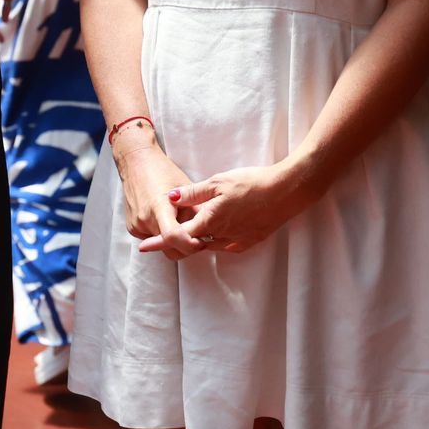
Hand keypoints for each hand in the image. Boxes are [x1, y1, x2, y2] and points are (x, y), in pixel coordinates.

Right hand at [114, 138, 201, 262]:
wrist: (136, 162)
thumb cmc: (163, 172)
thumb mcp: (185, 188)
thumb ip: (197, 211)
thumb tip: (212, 230)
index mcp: (159, 206)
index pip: (173, 237)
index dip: (190, 245)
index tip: (201, 242)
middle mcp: (144, 219)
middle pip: (170, 248)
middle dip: (185, 247)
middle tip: (196, 235)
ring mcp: (137, 225)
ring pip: (162, 246)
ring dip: (174, 240)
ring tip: (178, 220)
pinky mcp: (133, 228)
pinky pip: (153, 239)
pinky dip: (163, 234)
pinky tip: (166, 218)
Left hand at [139, 162, 319, 257]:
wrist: (286, 191)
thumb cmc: (250, 182)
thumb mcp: (217, 182)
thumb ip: (192, 193)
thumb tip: (169, 197)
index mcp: (210, 221)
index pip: (178, 234)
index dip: (160, 239)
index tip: (143, 247)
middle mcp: (221, 235)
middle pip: (193, 243)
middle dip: (178, 242)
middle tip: (161, 239)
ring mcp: (237, 240)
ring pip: (210, 246)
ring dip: (197, 242)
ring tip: (186, 236)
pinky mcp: (251, 241)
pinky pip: (227, 246)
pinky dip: (216, 242)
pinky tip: (214, 236)